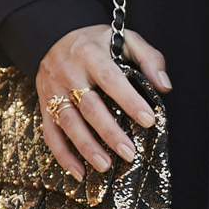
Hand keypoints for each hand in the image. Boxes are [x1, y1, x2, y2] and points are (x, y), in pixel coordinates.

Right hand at [37, 25, 169, 178]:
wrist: (53, 36)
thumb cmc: (97, 42)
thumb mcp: (125, 39)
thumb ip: (148, 58)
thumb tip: (164, 86)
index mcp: (91, 54)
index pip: (111, 79)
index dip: (129, 101)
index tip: (149, 120)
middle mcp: (69, 73)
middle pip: (89, 106)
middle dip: (109, 132)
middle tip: (130, 153)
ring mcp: (53, 91)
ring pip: (68, 123)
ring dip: (86, 147)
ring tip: (106, 166)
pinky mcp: (44, 105)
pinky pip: (51, 134)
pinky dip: (63, 156)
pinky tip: (80, 173)